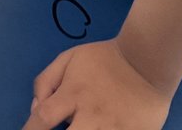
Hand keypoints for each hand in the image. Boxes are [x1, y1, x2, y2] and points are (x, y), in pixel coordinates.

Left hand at [22, 40, 172, 129]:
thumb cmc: (103, 59)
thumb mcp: (68, 58)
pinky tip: (102, 128)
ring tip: (81, 128)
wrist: (145, 62)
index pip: (43, 118)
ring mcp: (114, 129)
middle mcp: (91, 115)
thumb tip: (35, 108)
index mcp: (73, 94)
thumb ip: (46, 81)